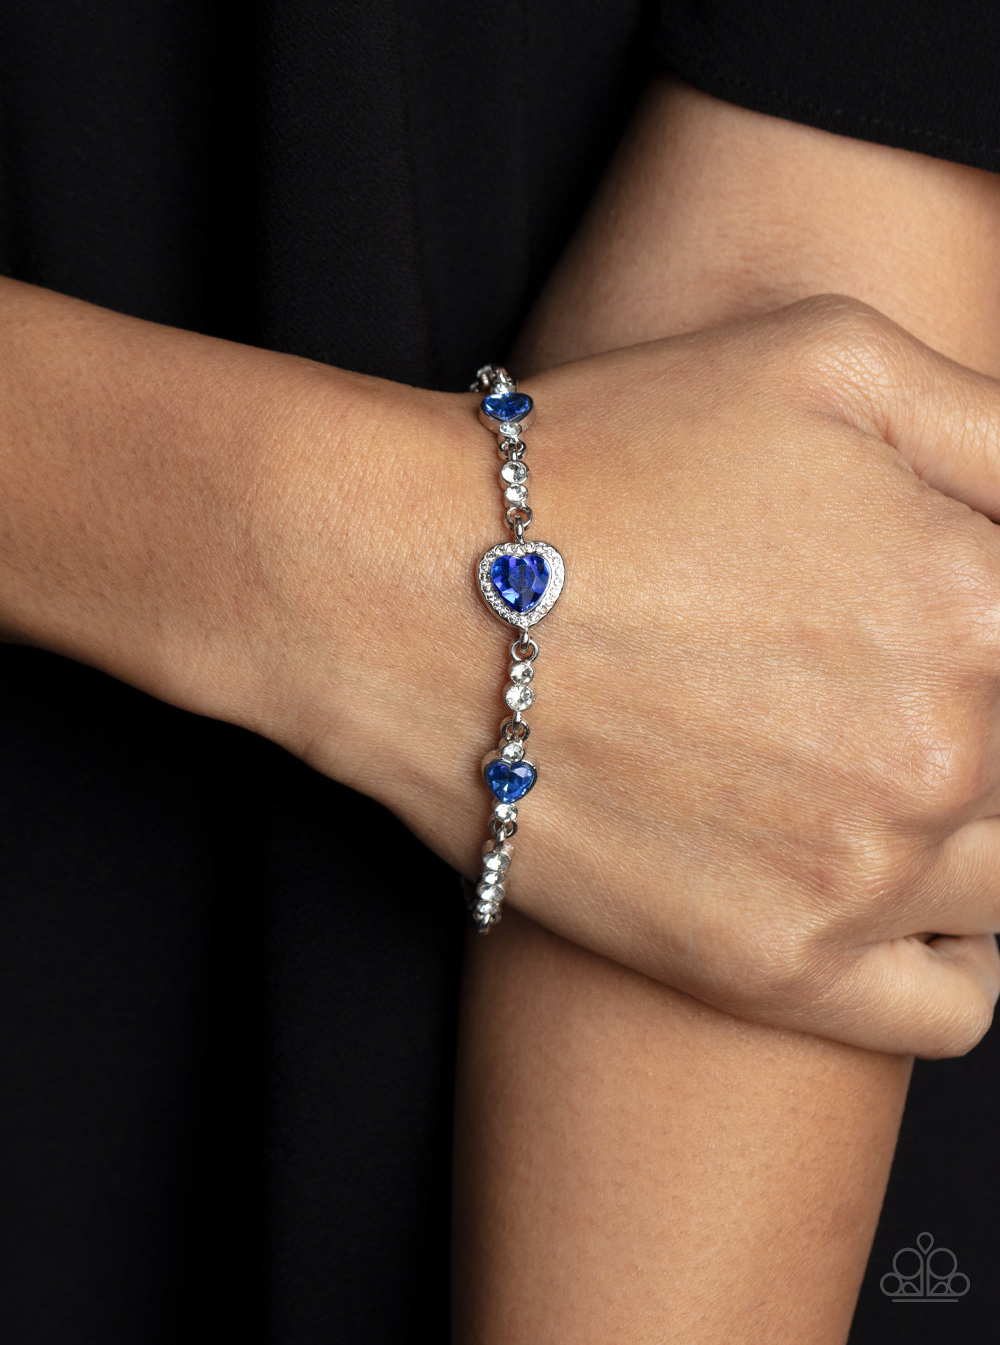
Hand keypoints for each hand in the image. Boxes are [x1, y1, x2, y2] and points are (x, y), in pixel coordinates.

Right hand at [282, 296, 999, 1057]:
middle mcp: (949, 754)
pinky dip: (955, 951)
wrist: (410, 590)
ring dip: (981, 820)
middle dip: (985, 702)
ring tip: (874, 762)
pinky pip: (958, 1008)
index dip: (991, 611)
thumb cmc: (612, 455)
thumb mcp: (834, 357)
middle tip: (867, 666)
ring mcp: (865, 878)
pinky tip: (891, 879)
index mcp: (985, 602)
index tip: (932, 607)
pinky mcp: (776, 968)